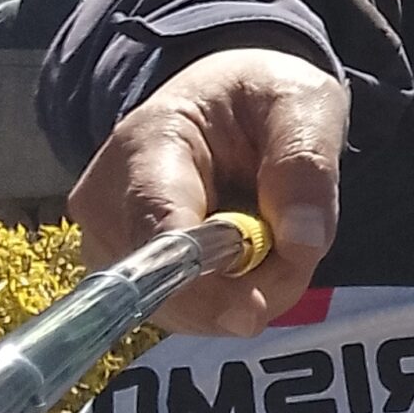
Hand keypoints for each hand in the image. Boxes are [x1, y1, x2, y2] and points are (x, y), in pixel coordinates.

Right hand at [66, 49, 347, 336]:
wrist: (226, 106)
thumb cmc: (262, 99)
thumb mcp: (303, 106)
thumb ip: (306, 165)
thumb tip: (301, 244)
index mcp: (150, 141)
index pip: (157, 224)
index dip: (199, 279)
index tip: (251, 313)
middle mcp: (107, 198)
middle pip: (169, 284)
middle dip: (249, 287)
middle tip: (302, 246)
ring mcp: (107, 241)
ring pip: (182, 308)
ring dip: (247, 292)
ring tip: (275, 235)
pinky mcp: (123, 273)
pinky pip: (185, 311)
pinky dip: (231, 297)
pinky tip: (248, 255)